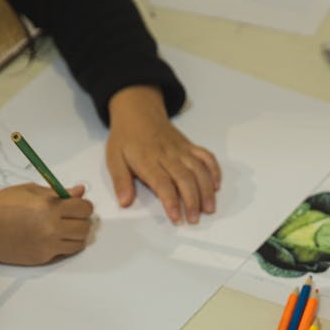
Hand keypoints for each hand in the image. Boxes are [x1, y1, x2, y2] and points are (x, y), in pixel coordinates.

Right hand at [0, 183, 93, 264]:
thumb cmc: (0, 205)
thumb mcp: (29, 191)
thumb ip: (57, 193)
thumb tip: (79, 191)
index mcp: (49, 207)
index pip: (84, 208)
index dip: (83, 205)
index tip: (78, 205)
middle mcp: (51, 228)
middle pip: (85, 228)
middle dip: (82, 221)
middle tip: (72, 216)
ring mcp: (47, 246)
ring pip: (79, 244)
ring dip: (75, 235)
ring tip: (63, 228)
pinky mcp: (42, 258)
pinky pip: (63, 252)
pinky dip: (62, 245)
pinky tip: (50, 237)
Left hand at [106, 86, 220, 224]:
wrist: (137, 111)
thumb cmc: (126, 137)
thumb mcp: (113, 158)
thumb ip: (120, 181)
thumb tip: (124, 201)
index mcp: (147, 159)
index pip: (162, 183)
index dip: (171, 201)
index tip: (176, 217)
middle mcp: (167, 154)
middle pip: (184, 178)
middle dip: (192, 200)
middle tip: (194, 219)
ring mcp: (181, 150)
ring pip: (198, 169)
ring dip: (206, 189)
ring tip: (209, 208)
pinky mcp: (189, 146)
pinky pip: (206, 156)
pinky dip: (214, 170)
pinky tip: (216, 186)